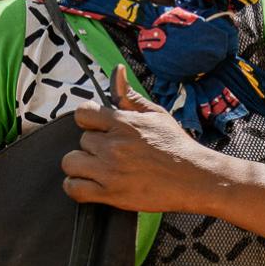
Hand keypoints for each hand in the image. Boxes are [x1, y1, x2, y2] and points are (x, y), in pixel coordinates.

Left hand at [62, 67, 213, 212]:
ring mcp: (110, 171)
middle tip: (110, 153)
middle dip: (93, 146)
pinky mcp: (110, 194)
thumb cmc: (176, 147)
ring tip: (98, 168)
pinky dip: (77, 187)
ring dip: (81, 165)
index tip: (98, 129)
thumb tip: (117, 71)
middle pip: (81, 140)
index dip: (89, 121)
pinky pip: (74, 188)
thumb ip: (130, 97)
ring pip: (71, 162)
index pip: (83, 114)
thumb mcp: (156, 114)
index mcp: (123, 124)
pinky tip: (91, 184)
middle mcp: (113, 146)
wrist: (194, 178)